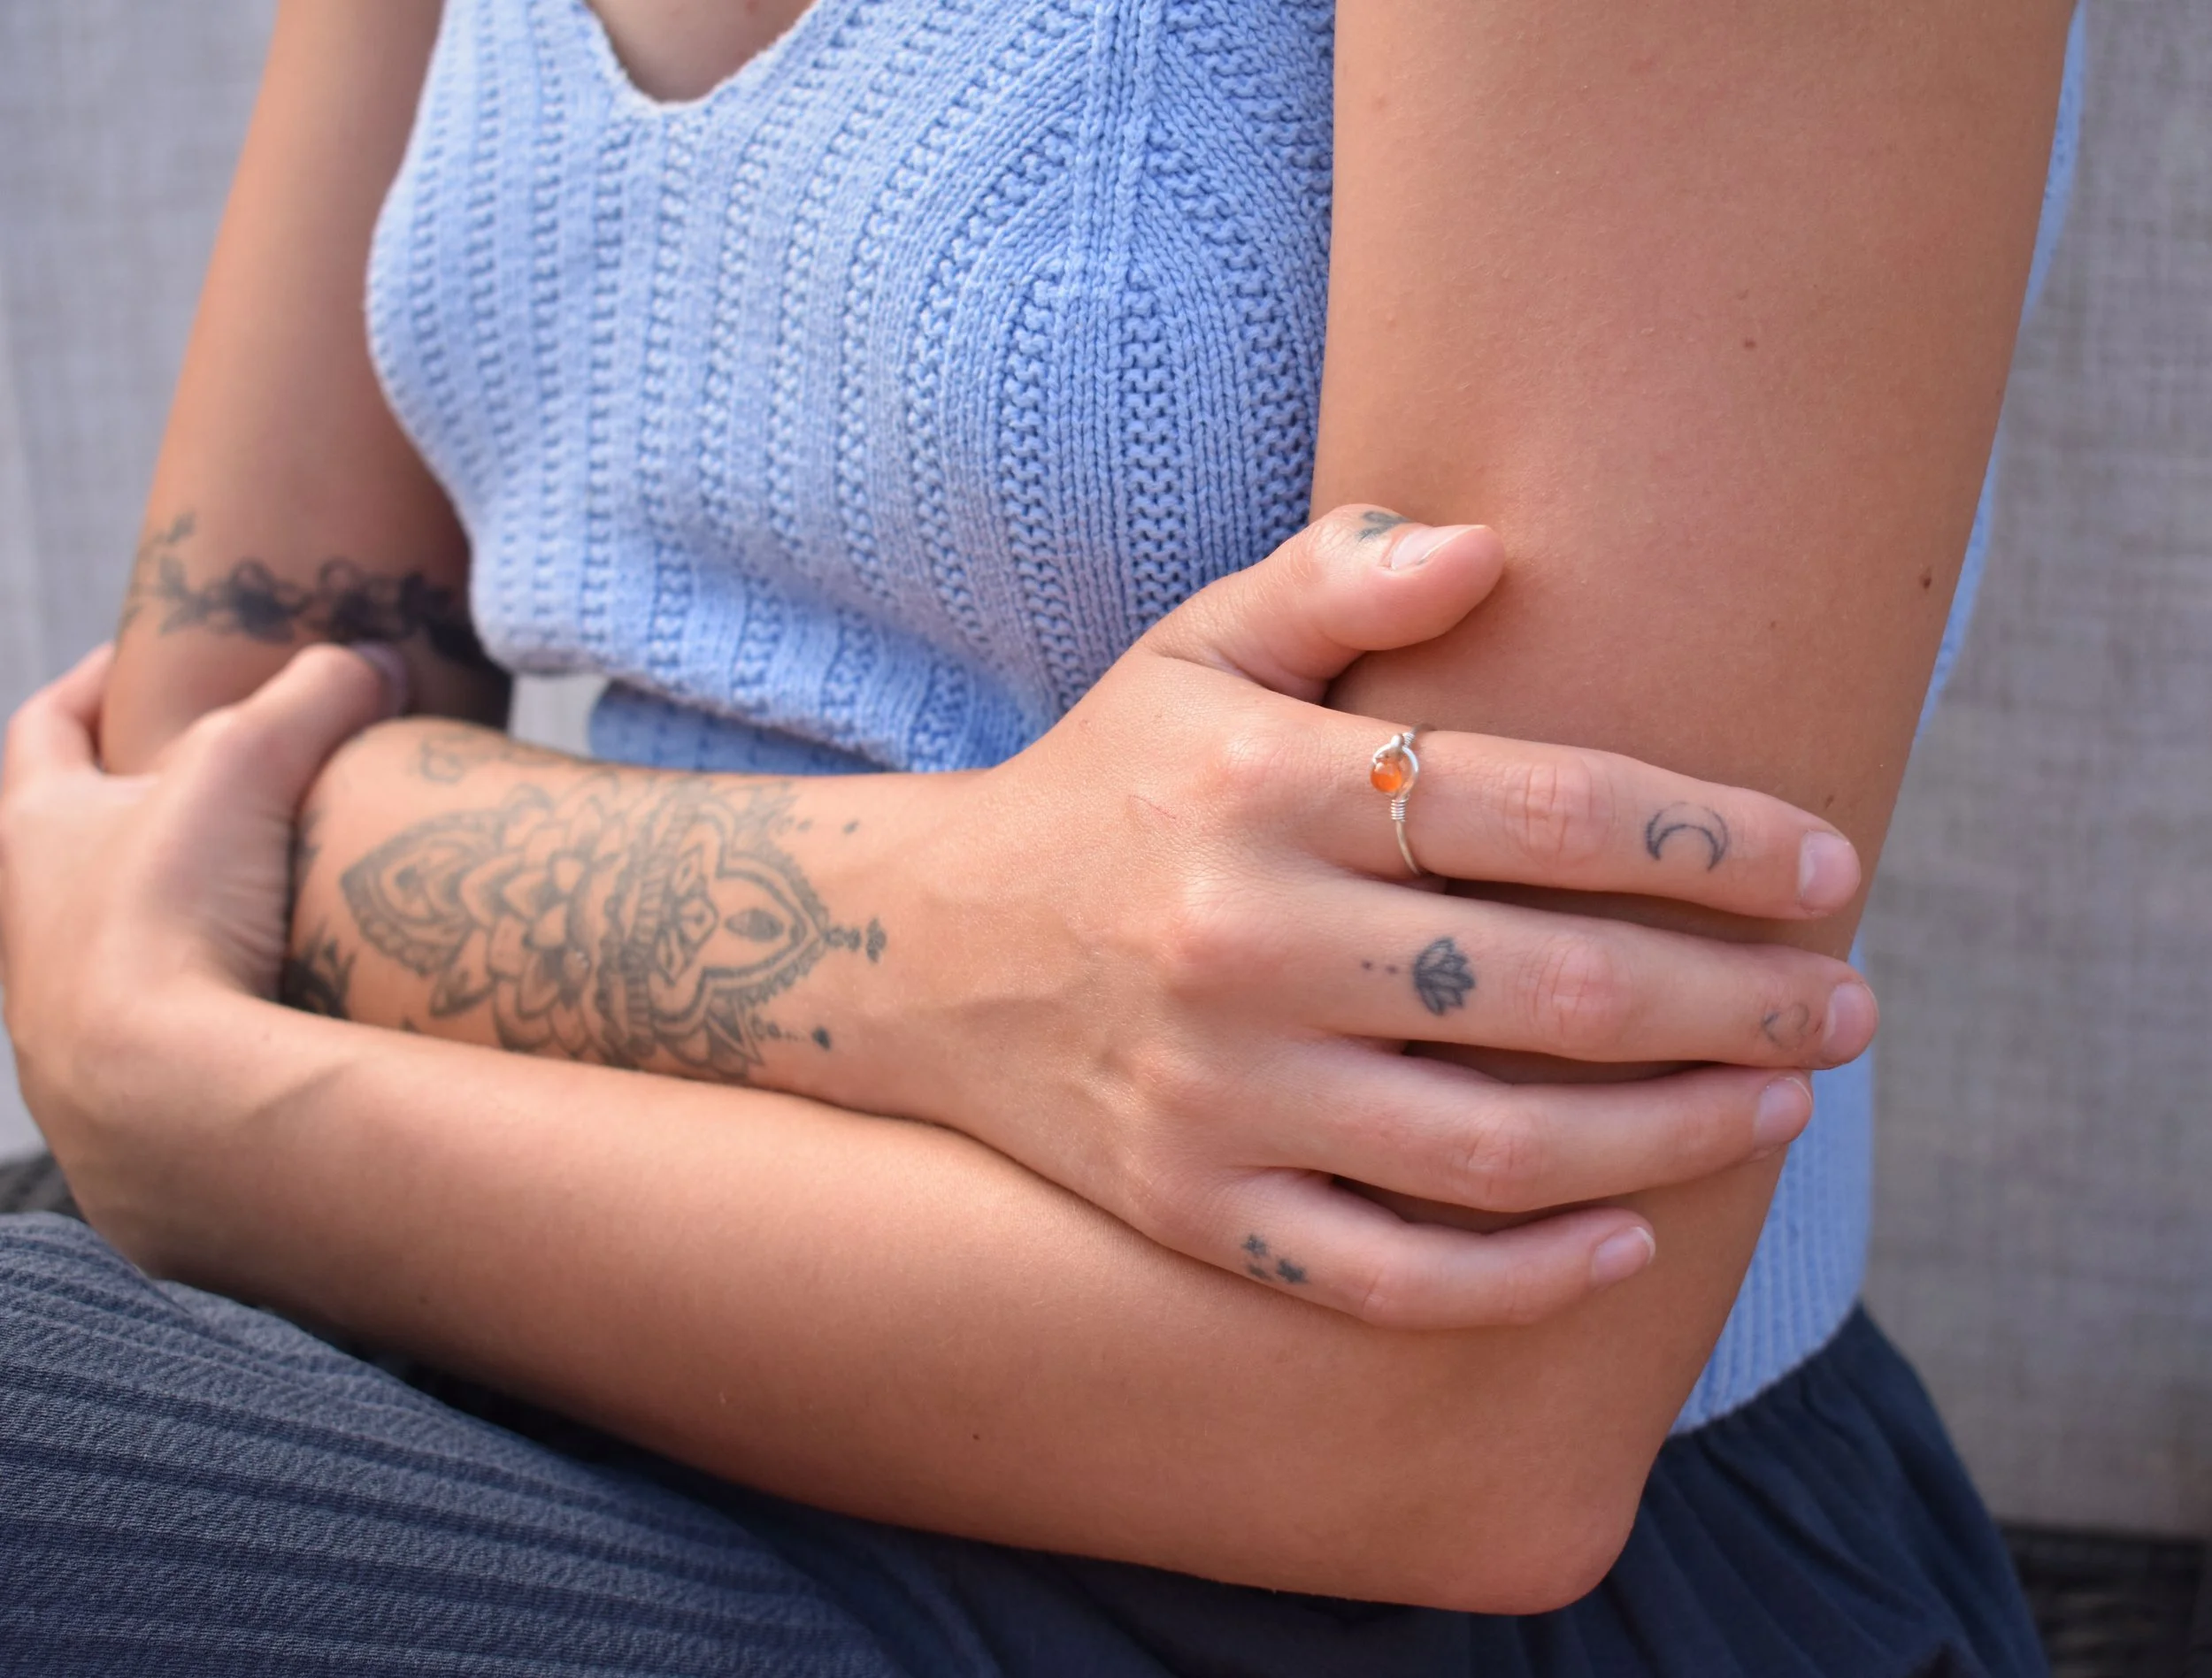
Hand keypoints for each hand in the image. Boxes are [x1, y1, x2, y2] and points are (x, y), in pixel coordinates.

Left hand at [0, 642, 399, 1260]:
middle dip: (154, 803)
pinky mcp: (132, 1082)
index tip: (145, 663)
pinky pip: (184, 1021)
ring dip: (190, 910)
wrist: (155, 1096)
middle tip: (239, 780)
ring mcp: (76, 1010)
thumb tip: (379, 662)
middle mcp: (33, 920)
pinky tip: (295, 990)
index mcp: (37, 828)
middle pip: (81, 836)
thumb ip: (314, 698)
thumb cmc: (166, 910)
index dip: (93, 687)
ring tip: (281, 889)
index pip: (47, 730)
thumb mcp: (244, 766)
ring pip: (128, 937)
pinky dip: (228, 994)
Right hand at [860, 506, 1875, 1327]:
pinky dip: (1526, 1276)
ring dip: (1675, 1135)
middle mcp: (1242, 944)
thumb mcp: (1191, 651)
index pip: (1541, 807)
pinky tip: (1627, 1241)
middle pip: (1553, 985)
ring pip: (1498, 1147)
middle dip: (1741, 999)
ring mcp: (1218, 1095)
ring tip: (1779, 1107)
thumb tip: (1492, 544)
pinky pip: (1389, 1277)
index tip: (1828, 867)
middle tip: (1853, 1003)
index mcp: (1263, 789)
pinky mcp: (1195, 1209)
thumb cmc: (1105, 788)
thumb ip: (1333, 583)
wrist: (923, 952)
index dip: (1713, 842)